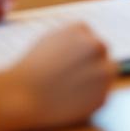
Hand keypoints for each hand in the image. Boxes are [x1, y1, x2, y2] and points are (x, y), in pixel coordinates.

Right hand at [0, 22, 115, 130]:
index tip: (68, 62)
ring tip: (70, 88)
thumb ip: (70, 39)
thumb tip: (82, 44)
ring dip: (95, 79)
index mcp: (81, 30)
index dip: (80, 52)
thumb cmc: (30, 69)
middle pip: (101, 53)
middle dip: (91, 62)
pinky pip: (101, 94)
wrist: (23, 96)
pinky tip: (70, 100)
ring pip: (106, 73)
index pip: (90, 38)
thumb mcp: (48, 40)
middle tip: (71, 76)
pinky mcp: (102, 95)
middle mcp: (96, 46)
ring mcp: (102, 71)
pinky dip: (90, 98)